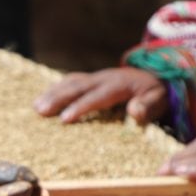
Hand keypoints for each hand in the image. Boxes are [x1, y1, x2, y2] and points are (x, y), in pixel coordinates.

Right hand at [33, 67, 167, 124]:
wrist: (157, 76)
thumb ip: (148, 107)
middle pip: (78, 86)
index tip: (65, 119)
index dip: (81, 107)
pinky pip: (71, 81)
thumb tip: (134, 112)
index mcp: (119, 85)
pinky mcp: (91, 80)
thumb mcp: (159, 101)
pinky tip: (42, 98)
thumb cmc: (156, 94)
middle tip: (40, 111)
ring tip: (36, 107)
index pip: (98, 96)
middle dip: (58, 98)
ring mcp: (96, 77)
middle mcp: (104, 78)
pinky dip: (55, 88)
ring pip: (71, 82)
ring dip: (52, 93)